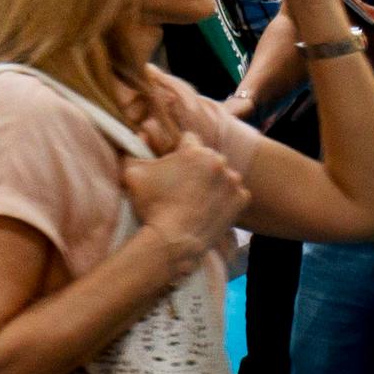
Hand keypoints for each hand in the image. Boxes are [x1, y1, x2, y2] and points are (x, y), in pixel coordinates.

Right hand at [119, 130, 247, 254]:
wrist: (174, 239)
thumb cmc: (152, 204)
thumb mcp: (131, 172)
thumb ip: (132, 149)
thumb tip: (141, 134)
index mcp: (194, 151)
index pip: (189, 139)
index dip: (179, 151)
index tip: (172, 165)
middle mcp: (219, 162)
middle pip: (208, 156)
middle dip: (197, 166)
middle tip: (183, 183)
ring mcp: (233, 182)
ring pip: (222, 174)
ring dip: (213, 181)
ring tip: (197, 198)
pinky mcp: (241, 200)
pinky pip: (234, 193)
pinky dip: (224, 198)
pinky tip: (209, 207)